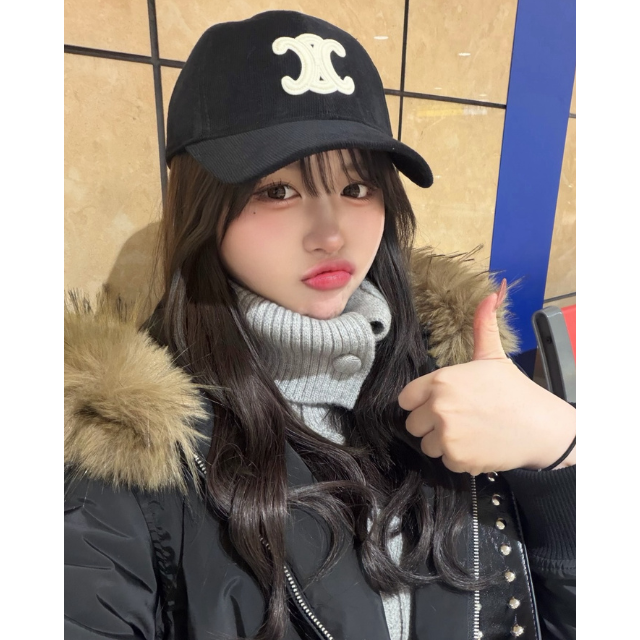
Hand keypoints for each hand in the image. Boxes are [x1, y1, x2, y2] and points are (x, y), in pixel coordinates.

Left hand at [398, 281, 575, 474]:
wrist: (542, 427)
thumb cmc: (515, 391)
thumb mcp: (494, 356)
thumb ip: (483, 325)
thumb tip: (491, 292)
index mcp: (441, 380)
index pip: (406, 399)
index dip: (420, 402)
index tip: (438, 404)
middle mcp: (438, 406)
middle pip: (413, 424)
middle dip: (431, 424)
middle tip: (459, 419)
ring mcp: (447, 434)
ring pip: (427, 445)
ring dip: (444, 443)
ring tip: (470, 432)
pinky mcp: (457, 458)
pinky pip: (444, 461)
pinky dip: (459, 459)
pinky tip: (478, 446)